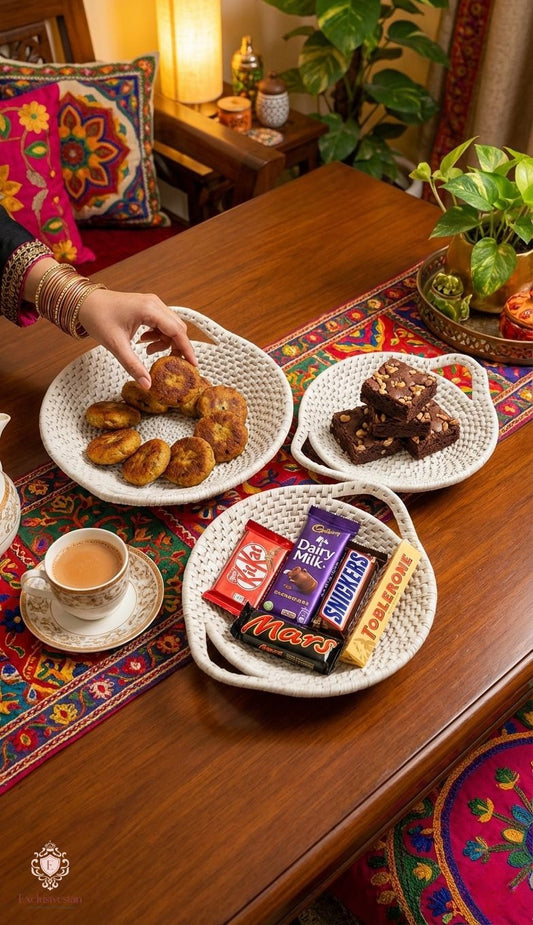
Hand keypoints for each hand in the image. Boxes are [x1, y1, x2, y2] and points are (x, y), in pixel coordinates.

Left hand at [77, 289, 196, 388]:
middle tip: (170, 364)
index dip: (187, 349)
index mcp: (149, 309)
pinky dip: (158, 336)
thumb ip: (133, 365)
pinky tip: (143, 342)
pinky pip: (162, 324)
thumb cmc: (98, 318)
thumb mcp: (116, 346)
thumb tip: (147, 384)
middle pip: (178, 328)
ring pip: (170, 327)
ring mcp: (152, 304)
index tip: (193, 365)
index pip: (177, 331)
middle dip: (176, 347)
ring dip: (165, 342)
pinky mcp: (147, 307)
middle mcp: (154, 304)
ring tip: (147, 351)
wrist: (83, 303)